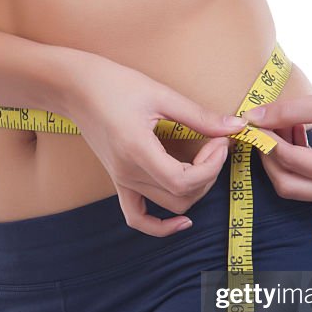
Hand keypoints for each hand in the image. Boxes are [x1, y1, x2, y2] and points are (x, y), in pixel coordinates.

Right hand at [59, 54, 247, 235]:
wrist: (76, 89)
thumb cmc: (115, 85)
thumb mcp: (161, 95)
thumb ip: (199, 116)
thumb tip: (235, 126)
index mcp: (137, 151)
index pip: (184, 180)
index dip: (211, 166)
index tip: (220, 141)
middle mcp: (128, 173)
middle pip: (181, 195)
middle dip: (209, 173)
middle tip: (216, 143)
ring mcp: (122, 180)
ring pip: (169, 206)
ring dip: (195, 189)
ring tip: (203, 161)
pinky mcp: (119, 181)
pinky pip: (138, 218)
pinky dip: (161, 227)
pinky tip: (183, 220)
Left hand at [241, 72, 311, 202]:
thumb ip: (289, 111)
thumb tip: (252, 117)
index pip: (292, 161)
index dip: (266, 141)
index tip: (250, 123)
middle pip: (289, 185)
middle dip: (269, 159)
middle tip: (258, 131)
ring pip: (299, 187)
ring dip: (283, 161)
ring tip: (279, 126)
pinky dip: (299, 163)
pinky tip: (295, 134)